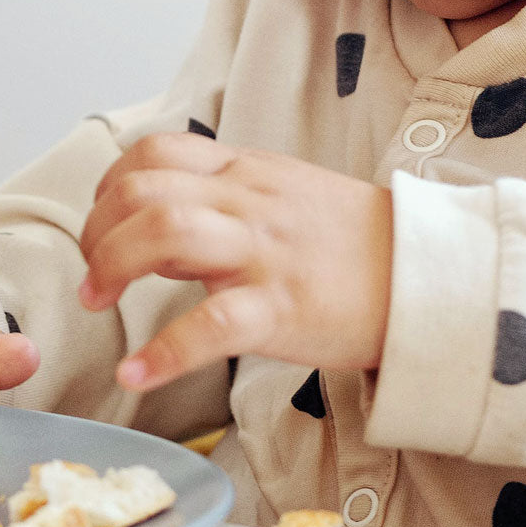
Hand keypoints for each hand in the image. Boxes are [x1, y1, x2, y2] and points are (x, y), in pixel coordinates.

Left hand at [78, 133, 391, 390]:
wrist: (432, 277)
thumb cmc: (352, 243)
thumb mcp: (282, 195)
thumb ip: (220, 197)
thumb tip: (154, 220)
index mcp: (245, 172)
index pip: (155, 151)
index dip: (110, 185)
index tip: (102, 224)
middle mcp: (248, 202)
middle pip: (143, 189)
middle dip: (95, 230)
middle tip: (92, 274)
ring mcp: (264, 253)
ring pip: (165, 231)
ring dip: (112, 267)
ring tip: (98, 302)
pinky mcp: (283, 308)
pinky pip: (210, 326)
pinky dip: (162, 354)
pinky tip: (134, 374)